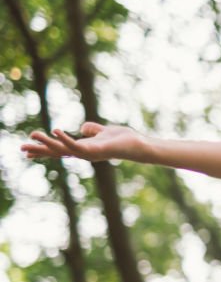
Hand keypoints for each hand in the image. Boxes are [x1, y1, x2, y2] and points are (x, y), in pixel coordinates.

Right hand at [20, 122, 146, 162]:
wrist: (139, 145)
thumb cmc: (124, 140)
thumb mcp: (104, 132)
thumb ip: (93, 130)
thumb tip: (83, 128)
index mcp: (83, 148)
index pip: (59, 150)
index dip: (44, 150)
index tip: (26, 152)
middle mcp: (84, 153)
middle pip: (57, 152)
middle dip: (39, 150)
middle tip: (21, 148)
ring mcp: (89, 153)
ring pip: (63, 149)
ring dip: (47, 143)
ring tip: (33, 134)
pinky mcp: (97, 150)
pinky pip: (77, 145)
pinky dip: (65, 139)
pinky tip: (55, 131)